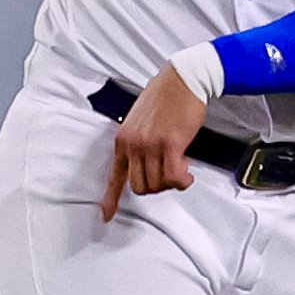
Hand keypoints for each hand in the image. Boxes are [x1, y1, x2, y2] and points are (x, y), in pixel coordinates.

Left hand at [102, 64, 204, 221]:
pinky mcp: (170, 145)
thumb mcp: (139, 121)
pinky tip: (188, 174)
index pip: (113, 176)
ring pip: (158, 184)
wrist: (182, 79)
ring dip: (172, 183)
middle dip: (157, 187)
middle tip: (170, 175)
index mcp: (123, 139)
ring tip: (182, 169)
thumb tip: (145, 164)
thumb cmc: (165, 96)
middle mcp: (133, 145)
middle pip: (140, 187)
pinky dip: (182, 181)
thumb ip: (137, 143)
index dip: (110, 199)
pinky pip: (174, 177)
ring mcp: (150, 146)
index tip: (107, 215)